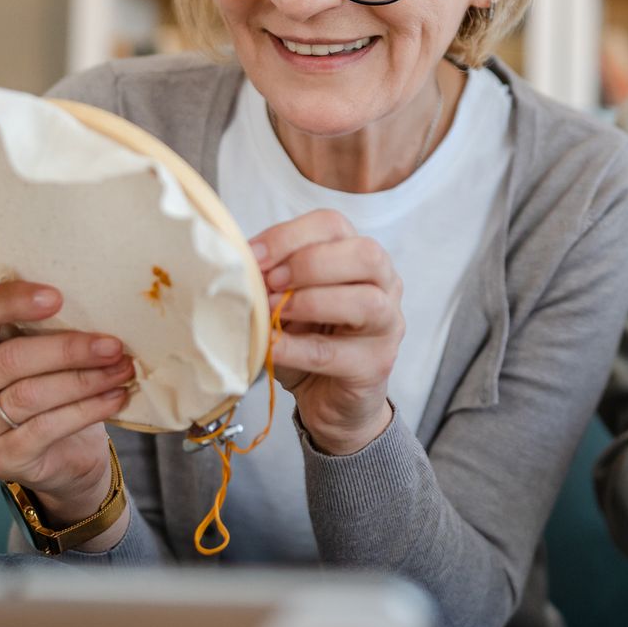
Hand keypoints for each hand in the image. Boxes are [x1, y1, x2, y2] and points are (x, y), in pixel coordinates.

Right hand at [0, 280, 133, 524]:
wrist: (60, 455)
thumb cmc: (48, 385)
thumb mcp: (39, 350)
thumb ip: (44, 325)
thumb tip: (93, 295)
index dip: (10, 303)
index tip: (57, 296)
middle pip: (9, 360)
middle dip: (67, 350)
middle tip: (113, 344)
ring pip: (30, 395)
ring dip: (84, 380)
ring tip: (122, 369)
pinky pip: (46, 428)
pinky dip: (86, 410)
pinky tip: (115, 398)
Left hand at [250, 210, 403, 455]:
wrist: (331, 401)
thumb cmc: (309, 342)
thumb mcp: (287, 302)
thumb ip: (273, 279)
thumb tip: (240, 264)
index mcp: (360, 257)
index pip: (333, 226)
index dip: (289, 236)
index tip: (252, 255)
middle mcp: (385, 285)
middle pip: (364, 254)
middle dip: (308, 263)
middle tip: (270, 282)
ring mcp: (387, 325)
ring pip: (365, 301)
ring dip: (309, 302)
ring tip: (274, 313)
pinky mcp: (376, 364)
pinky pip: (335, 352)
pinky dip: (295, 347)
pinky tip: (271, 345)